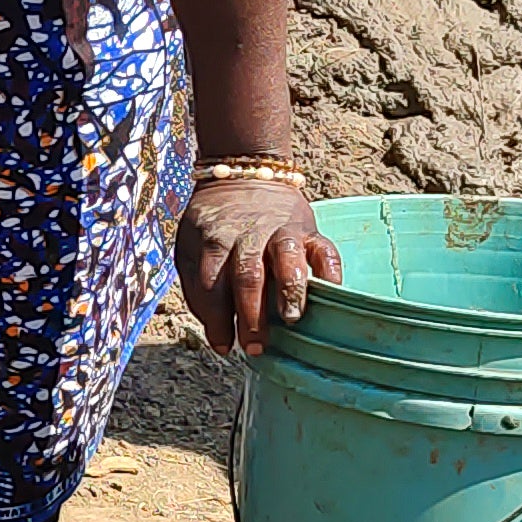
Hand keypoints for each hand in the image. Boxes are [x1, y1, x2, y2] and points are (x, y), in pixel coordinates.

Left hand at [177, 174, 337, 354]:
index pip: (212, 284)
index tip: (224, 346)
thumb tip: (219, 338)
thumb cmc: (215, 226)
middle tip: (255, 347)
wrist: (244, 174)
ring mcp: (281, 231)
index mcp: (214, 241)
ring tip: (291, 318)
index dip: (217, 318)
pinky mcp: (308, 229)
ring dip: (289, 290)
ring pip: (287, 258)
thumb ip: (199, 289)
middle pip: (247, 275)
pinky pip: (324, 248)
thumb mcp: (191, 249)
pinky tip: (330, 292)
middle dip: (251, 314)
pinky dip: (330, 270)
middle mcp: (248, 235)